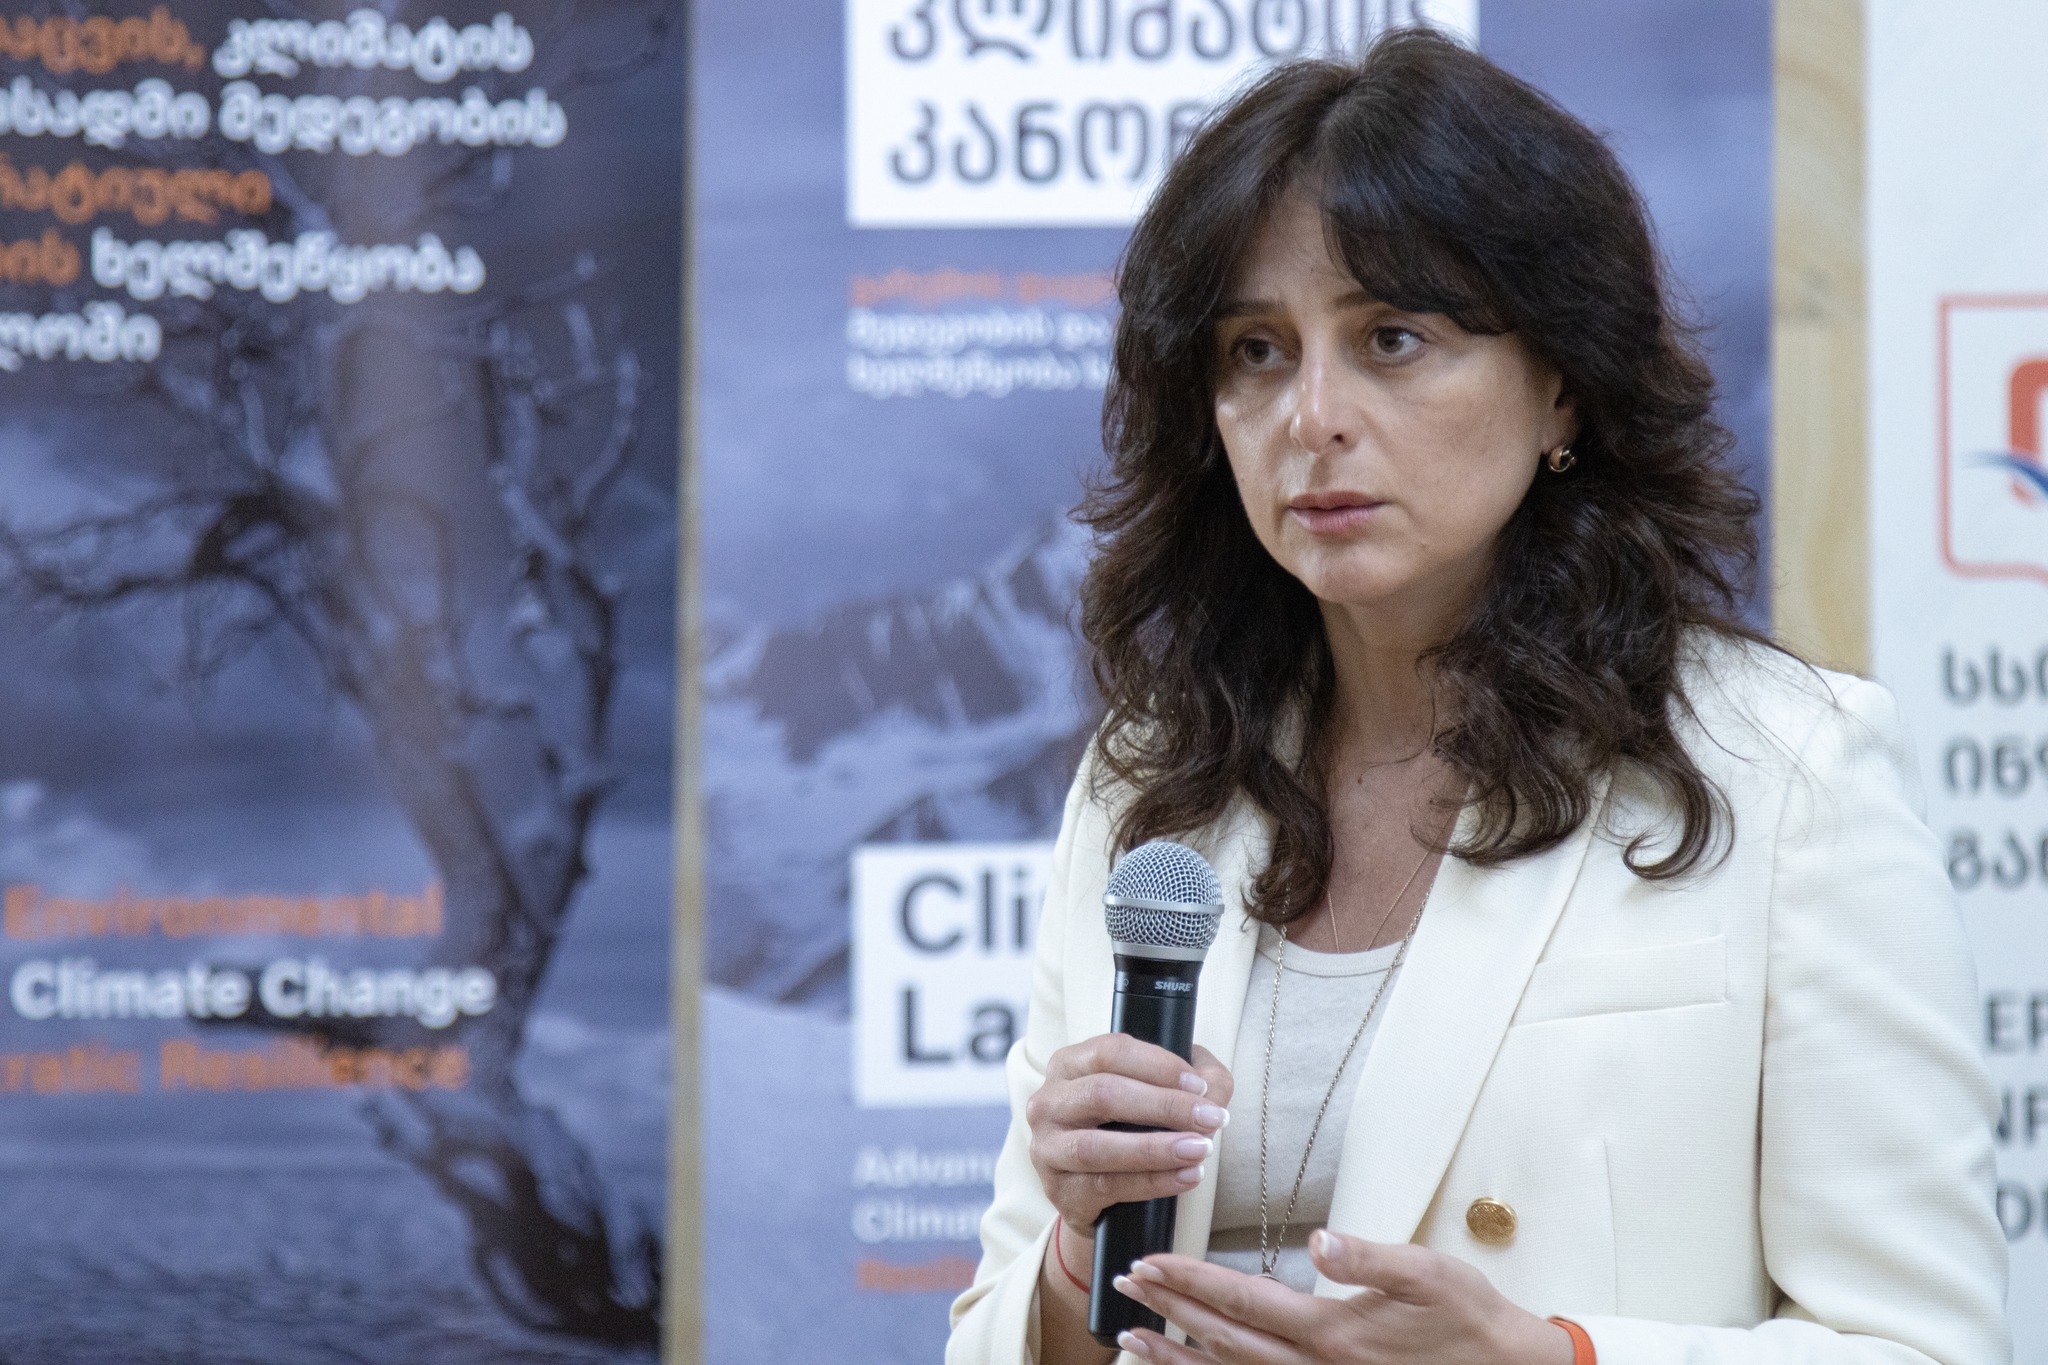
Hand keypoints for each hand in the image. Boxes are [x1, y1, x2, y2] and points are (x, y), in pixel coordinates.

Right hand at [1026, 1034, 1233, 1233]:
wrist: (1100, 1195)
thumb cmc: (1129, 1130)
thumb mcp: (1155, 1095)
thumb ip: (1194, 1079)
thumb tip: (1214, 1087)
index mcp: (1068, 1065)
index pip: (1109, 1052)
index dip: (1157, 1065)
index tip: (1200, 1085)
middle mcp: (1048, 1102)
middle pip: (1103, 1094)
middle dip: (1165, 1106)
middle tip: (1212, 1119)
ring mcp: (1047, 1149)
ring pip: (1098, 1146)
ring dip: (1156, 1148)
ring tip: (1201, 1149)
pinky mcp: (1060, 1191)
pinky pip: (1106, 1186)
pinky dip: (1152, 1182)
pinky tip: (1186, 1176)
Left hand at [1107, 1229, 1574, 1364]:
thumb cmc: (1469, 1320)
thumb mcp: (1428, 1273)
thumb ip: (1370, 1256)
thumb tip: (1322, 1238)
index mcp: (1332, 1331)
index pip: (1242, 1300)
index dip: (1190, 1280)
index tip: (1150, 1262)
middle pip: (1223, 1339)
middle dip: (1170, 1310)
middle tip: (1126, 1284)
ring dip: (1177, 1358)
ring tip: (1133, 1341)